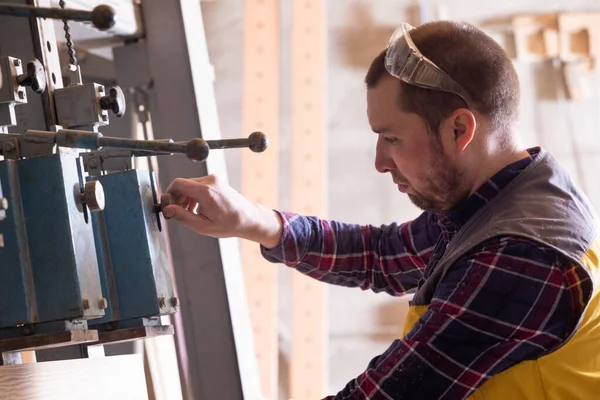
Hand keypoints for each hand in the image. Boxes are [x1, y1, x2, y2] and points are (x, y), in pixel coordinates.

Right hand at [162, 174, 282, 247]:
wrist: (248, 218)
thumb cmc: (228, 224)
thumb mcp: (202, 225)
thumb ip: (182, 216)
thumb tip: (167, 209)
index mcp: (206, 192)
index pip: (178, 184)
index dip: (169, 195)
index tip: (168, 206)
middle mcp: (210, 181)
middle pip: (183, 184)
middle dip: (178, 198)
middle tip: (180, 213)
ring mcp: (214, 179)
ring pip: (190, 185)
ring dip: (186, 197)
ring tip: (191, 212)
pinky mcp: (216, 180)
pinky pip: (198, 185)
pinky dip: (194, 195)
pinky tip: (198, 207)